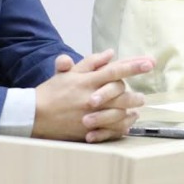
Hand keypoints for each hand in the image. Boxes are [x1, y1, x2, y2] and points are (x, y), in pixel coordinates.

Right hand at [32, 50, 154, 142]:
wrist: (33, 115)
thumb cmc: (52, 92)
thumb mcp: (68, 72)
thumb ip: (90, 62)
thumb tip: (110, 53)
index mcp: (86, 81)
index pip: (114, 70)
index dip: (133, 66)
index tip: (149, 62)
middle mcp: (90, 97)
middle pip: (120, 94)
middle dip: (134, 94)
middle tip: (143, 95)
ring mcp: (89, 115)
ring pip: (118, 112)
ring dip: (130, 109)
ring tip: (137, 108)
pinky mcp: (87, 129)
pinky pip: (110, 129)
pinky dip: (121, 126)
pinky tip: (127, 123)